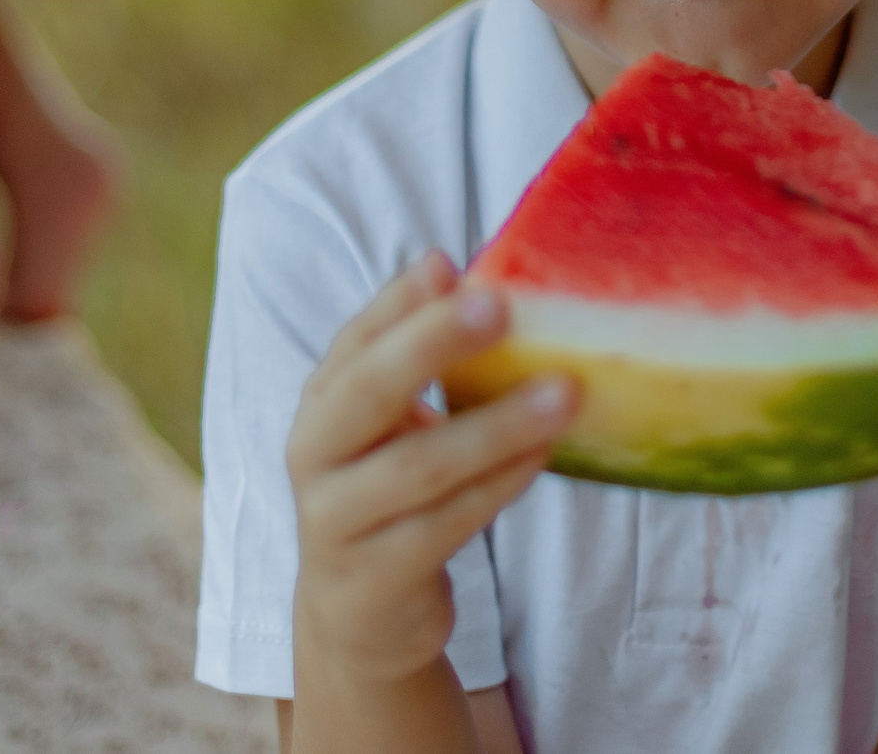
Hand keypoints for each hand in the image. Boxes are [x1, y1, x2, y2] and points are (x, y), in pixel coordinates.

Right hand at [289, 255, 577, 686]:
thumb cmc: (392, 494)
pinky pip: (445, 524)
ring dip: (498, 426)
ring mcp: (337, 521)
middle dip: (432, 343)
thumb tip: (498, 288)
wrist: (358, 614)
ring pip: (420, 466)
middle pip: (368, 391)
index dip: (397, 302)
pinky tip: (543, 455)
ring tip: (563, 392)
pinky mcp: (375, 577)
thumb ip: (422, 367)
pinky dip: (498, 486)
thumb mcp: (390, 427)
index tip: (447, 262)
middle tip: (499, 307)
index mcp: (321, 404)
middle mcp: (314, 456)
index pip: (354, 342)